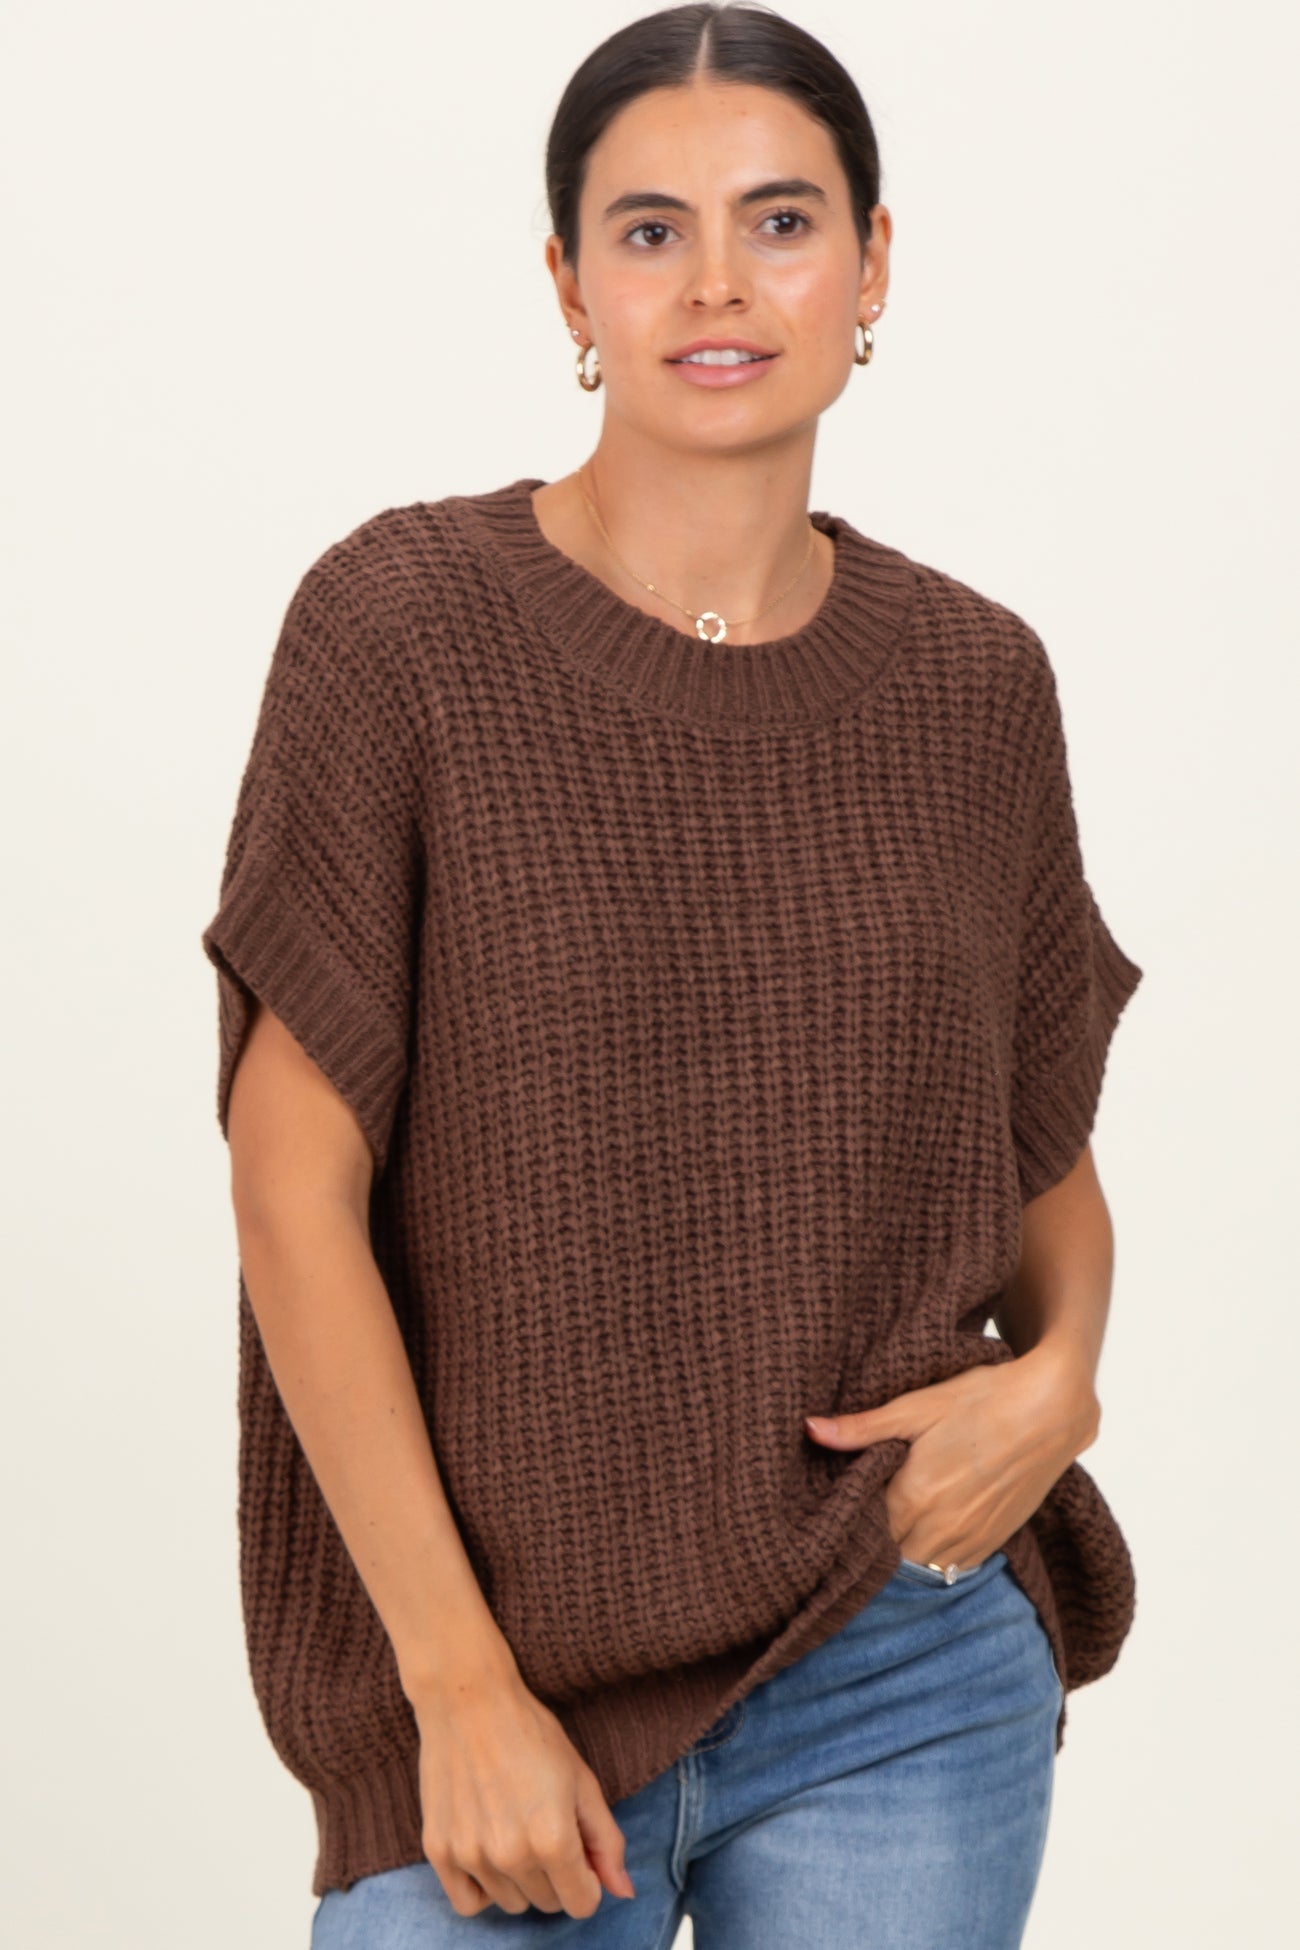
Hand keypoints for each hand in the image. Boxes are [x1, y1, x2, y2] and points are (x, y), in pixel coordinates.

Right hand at [409, 1653, 636, 1918]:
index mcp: (554, 1838)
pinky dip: (483, 1889)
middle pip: (547, 1903)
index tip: (578, 1849)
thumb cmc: (530, 1733)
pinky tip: (489, 1852)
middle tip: (543, 1824)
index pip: (582, 1904)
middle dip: (555, 1874)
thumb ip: (606, 1841)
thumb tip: (623, 1891)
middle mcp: (510, 1855)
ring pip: (511, 1903)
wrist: (468, 1700)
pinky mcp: (438, 1850)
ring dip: (519, 1878)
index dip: (587, 1878)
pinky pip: (468, 1903)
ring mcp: (470, 1855)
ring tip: (513, 1827)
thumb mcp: (581, 1780)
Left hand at [803, 1346, 1099, 1568]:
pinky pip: (949, 1569)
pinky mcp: (991, 1544)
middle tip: (857, 1518)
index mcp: (913, 1498)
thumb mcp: (917, 1405)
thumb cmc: (982, 1399)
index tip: (834, 1507)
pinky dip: (931, 1558)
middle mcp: (939, 1530)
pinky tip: (923, 1532)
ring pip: (917, 1569)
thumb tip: (810, 1430)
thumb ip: (862, 1428)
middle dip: (869, 1543)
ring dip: (900, 1553)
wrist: (1052, 1410)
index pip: (860, 1533)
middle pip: (886, 1556)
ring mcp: (968, 1541)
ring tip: (889, 1524)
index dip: (845, 1522)